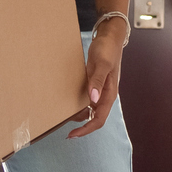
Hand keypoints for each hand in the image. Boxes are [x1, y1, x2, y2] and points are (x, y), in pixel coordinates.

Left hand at [65, 16, 129, 137]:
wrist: (109, 37)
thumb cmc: (108, 49)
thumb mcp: (102, 64)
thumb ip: (98, 81)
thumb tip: (93, 99)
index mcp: (110, 94)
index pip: (99, 119)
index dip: (87, 129)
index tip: (73, 134)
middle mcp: (105, 95)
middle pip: (93, 117)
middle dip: (79, 124)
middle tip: (62, 124)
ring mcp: (99, 91)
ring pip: (89, 109)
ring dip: (77, 114)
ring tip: (62, 114)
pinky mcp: (93, 84)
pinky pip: (85, 99)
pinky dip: (77, 103)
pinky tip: (67, 101)